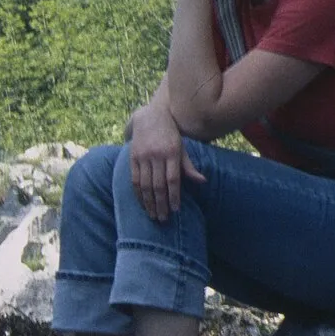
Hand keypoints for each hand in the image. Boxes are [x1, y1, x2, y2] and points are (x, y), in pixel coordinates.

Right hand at [129, 103, 205, 221]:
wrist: (149, 116)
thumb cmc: (170, 134)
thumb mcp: (182, 147)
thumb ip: (189, 166)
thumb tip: (202, 182)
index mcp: (172, 152)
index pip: (173, 179)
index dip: (174, 196)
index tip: (175, 210)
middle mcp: (156, 155)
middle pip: (158, 185)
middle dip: (161, 204)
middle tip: (163, 219)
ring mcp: (143, 156)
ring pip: (145, 184)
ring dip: (149, 202)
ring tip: (153, 215)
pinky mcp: (132, 157)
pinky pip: (134, 179)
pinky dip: (138, 194)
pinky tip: (142, 204)